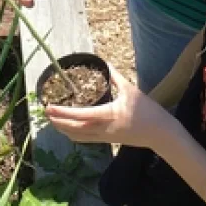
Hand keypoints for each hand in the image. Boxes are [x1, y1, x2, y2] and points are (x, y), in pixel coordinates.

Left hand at [45, 67, 180, 150]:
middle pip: (73, 128)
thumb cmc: (147, 111)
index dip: (62, 112)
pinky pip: (85, 140)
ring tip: (52, 120)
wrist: (160, 134)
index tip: (49, 107)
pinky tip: (68, 128)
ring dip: (62, 129)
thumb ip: (116, 77)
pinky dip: (73, 134)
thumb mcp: (131, 90)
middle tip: (45, 112)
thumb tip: (105, 63)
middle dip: (57, 121)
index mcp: (108, 115)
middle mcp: (103, 129)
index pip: (80, 115)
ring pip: (77, 136)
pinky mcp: (107, 141)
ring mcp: (104, 137)